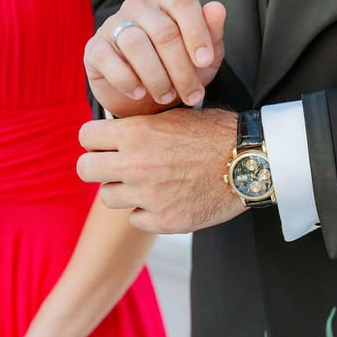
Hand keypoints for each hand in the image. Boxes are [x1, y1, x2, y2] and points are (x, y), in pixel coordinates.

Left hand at [77, 107, 245, 233]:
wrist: (251, 162)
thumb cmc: (217, 134)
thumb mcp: (174, 116)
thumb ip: (140, 126)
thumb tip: (115, 132)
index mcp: (136, 133)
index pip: (86, 137)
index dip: (95, 140)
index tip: (105, 144)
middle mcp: (135, 165)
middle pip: (85, 170)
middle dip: (98, 167)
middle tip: (115, 167)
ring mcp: (148, 196)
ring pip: (108, 197)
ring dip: (123, 191)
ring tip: (146, 184)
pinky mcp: (163, 221)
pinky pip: (135, 219)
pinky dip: (147, 212)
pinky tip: (166, 200)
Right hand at [85, 0, 225, 115]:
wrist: (145, 96)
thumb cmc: (178, 69)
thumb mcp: (204, 56)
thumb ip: (213, 32)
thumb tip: (217, 8)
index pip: (183, 2)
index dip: (197, 33)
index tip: (205, 62)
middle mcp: (139, 6)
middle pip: (163, 30)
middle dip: (182, 69)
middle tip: (192, 95)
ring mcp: (113, 25)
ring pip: (135, 43)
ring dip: (156, 77)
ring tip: (167, 97)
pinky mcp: (95, 48)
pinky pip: (107, 59)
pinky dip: (127, 80)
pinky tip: (140, 93)